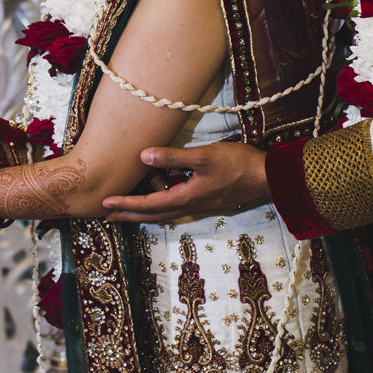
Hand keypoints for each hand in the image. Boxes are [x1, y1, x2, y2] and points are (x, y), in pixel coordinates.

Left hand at [99, 143, 270, 222]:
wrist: (268, 178)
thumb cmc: (237, 164)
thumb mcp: (203, 156)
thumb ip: (172, 157)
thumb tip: (142, 157)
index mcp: (186, 197)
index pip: (148, 204)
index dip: (125, 203)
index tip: (104, 203)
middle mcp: (190, 206)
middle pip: (153, 214)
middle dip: (129, 214)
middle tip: (107, 216)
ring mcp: (200, 206)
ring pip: (165, 212)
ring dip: (144, 211)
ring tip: (128, 208)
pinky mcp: (207, 201)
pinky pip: (177, 207)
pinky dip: (161, 206)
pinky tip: (161, 199)